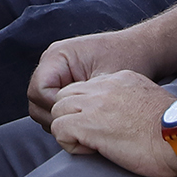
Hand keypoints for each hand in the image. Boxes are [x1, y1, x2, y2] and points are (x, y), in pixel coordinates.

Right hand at [29, 25, 176, 125]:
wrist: (141, 48)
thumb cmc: (129, 59)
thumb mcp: (108, 82)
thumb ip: (87, 101)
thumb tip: (69, 123)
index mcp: (58, 55)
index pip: (40, 91)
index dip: (57, 109)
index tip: (79, 119)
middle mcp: (52, 61)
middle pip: (35, 99)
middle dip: (55, 116)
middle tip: (79, 127)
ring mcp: (56, 70)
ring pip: (40, 104)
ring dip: (58, 117)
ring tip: (82, 124)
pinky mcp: (63, 79)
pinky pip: (52, 102)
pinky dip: (64, 114)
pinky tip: (84, 119)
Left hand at [48, 71, 176, 176]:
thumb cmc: (175, 129)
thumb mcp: (149, 102)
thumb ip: (130, 101)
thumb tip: (123, 117)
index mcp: (119, 79)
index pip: (84, 88)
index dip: (84, 109)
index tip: (99, 127)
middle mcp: (103, 87)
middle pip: (64, 95)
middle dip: (69, 116)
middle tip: (88, 137)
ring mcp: (94, 104)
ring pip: (56, 110)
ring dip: (68, 130)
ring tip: (90, 145)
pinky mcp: (88, 124)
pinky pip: (58, 130)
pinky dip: (70, 144)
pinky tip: (92, 151)